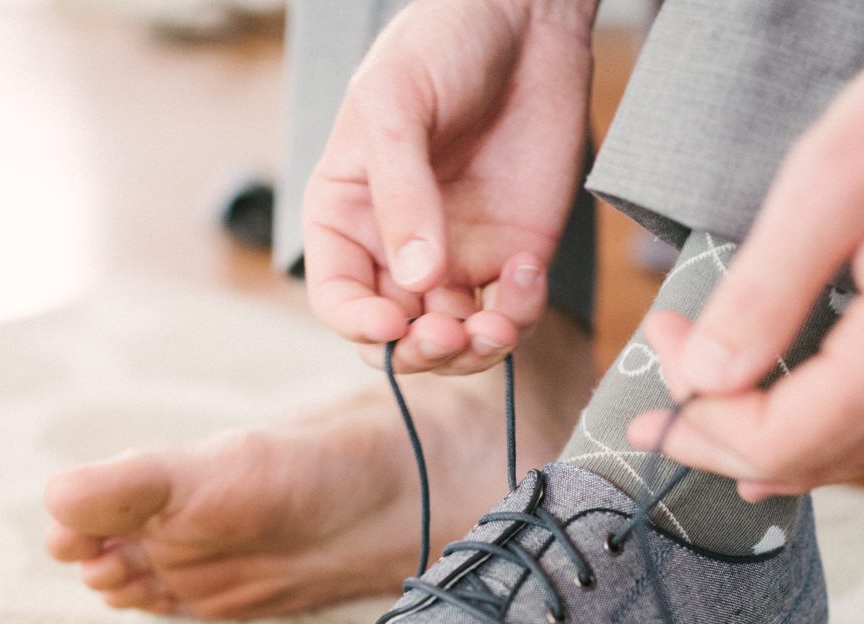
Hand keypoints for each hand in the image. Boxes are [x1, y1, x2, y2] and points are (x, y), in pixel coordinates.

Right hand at [303, 0, 596, 374]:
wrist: (524, 20)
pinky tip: (526, 271)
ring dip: (474, 348)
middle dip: (421, 351)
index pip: (337, 297)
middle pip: (396, 336)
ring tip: (495, 322)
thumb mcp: (395, 105)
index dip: (358, 324)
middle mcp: (397, 249)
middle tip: (449, 334)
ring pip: (455, 341)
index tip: (393, 325)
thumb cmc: (439, 45)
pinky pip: (511, 312)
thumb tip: (418, 278)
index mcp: (346, 217)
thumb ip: (401, 191)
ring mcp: (456, 257)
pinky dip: (520, 312)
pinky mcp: (512, 255)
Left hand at [628, 0, 863, 499]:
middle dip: (714, 444)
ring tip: (694, 423)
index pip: (777, 437)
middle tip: (650, 412)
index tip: (659, 345)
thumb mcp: (830, 184)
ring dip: (759, 449)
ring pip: (842, 457)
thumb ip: (761, 294)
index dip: (699, 413)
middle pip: (805, 462)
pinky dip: (810, 435)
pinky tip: (774, 424)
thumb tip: (703, 376)